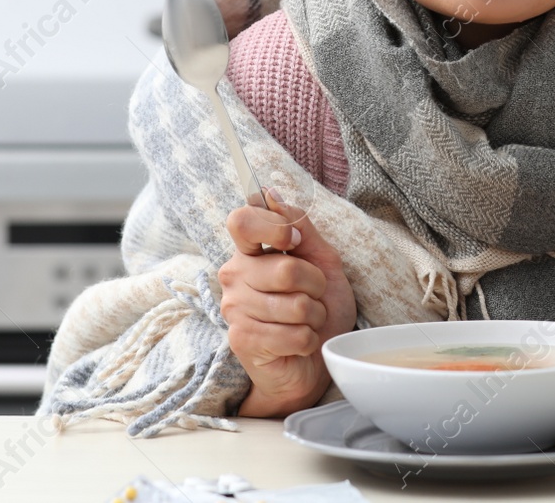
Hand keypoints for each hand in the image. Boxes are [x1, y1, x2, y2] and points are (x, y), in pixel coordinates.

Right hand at [218, 192, 356, 416]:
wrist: (311, 360)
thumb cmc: (316, 308)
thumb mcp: (321, 260)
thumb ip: (301, 226)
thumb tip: (271, 194)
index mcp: (250, 251)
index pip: (241, 220)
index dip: (276, 227)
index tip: (295, 242)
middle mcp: (233, 276)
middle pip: (285, 268)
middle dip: (315, 285)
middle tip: (312, 297)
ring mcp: (234, 309)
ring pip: (295, 305)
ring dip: (314, 316)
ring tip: (306, 321)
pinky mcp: (242, 341)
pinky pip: (295, 334)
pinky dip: (309, 340)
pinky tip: (298, 342)